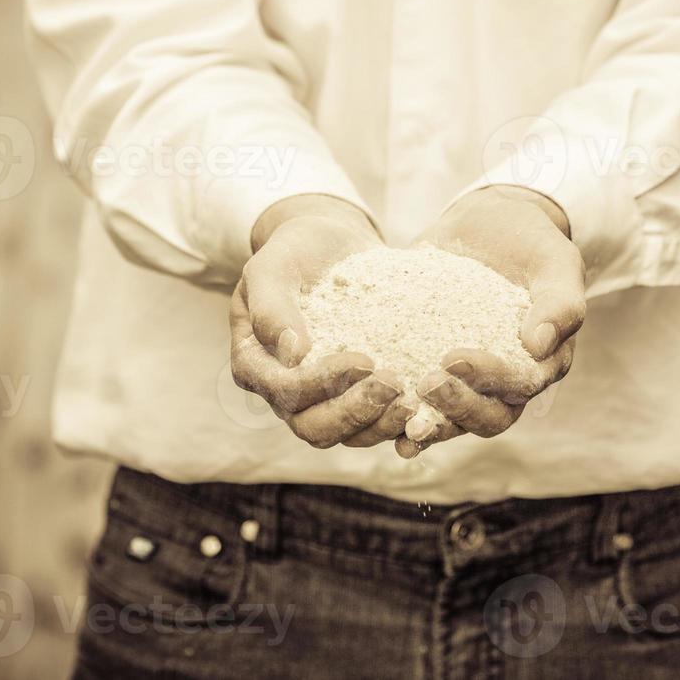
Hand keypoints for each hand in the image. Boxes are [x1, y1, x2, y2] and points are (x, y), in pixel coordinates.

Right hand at [230, 195, 411, 447]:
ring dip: (379, 424)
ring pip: (344, 434)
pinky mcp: (351, 394)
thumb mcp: (273, 266)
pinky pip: (371, 422)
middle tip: (394, 386)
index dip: (322, 384)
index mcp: (255, 364)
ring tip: (412, 401)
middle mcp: (283, 391)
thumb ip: (272, 306)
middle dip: (354, 413)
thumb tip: (292, 354)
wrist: (325, 244)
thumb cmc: (293, 251)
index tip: (364, 359)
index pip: (285, 392)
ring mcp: (318, 397)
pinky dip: (395, 421)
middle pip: (313, 426)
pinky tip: (424, 407)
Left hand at [396, 186, 585, 457]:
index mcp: (540, 364)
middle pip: (486, 416)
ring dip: (426, 423)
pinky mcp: (431, 364)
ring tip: (397, 419)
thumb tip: (539, 345)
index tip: (454, 358)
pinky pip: (418, 398)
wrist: (493, 222)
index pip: (518, 386)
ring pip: (451, 419)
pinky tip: (371, 407)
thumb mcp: (555, 261)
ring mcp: (467, 379)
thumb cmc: (534, 242)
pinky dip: (398, 410)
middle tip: (426, 384)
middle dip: (455, 407)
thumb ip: (559, 301)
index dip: (488, 380)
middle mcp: (504, 382)